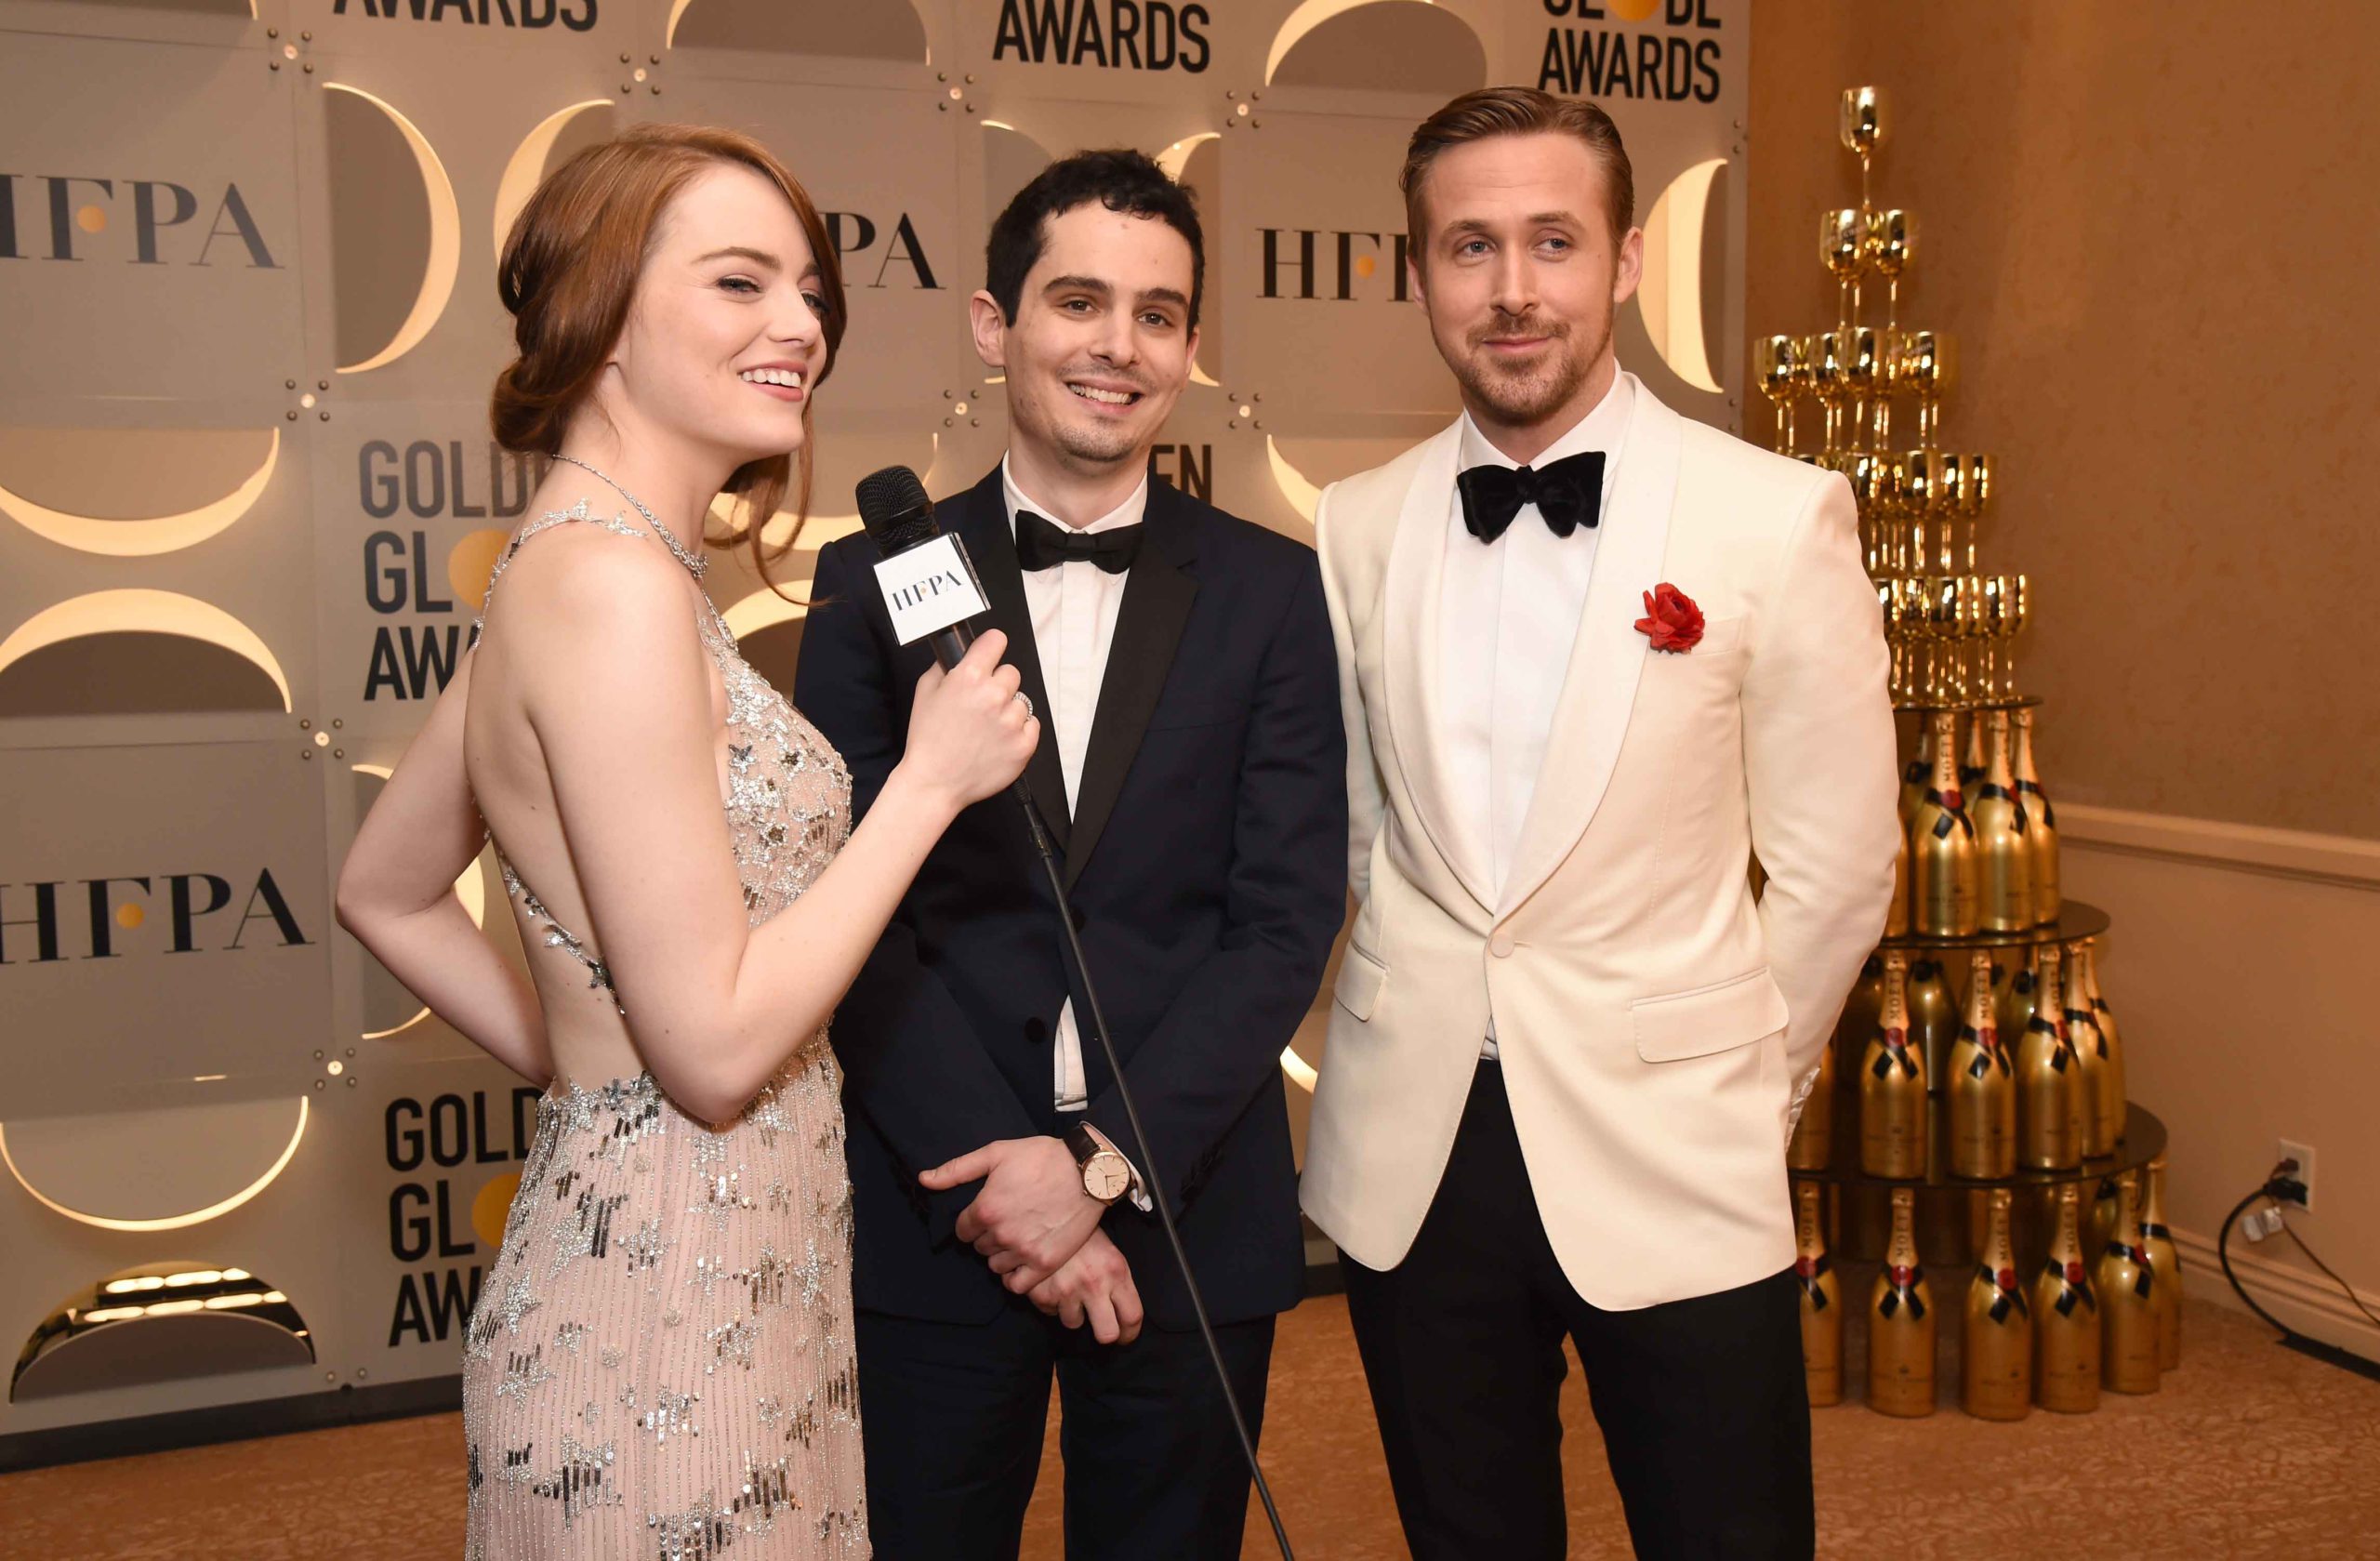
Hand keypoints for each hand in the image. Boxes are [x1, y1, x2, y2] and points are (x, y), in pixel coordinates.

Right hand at [897, 629, 1037, 813]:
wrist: (934, 783)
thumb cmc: (927, 740)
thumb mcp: (924, 691)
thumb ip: (945, 666)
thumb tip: (961, 653)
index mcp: (969, 677)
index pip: (996, 640)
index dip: (991, 647)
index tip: (989, 655)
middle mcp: (994, 695)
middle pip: (1011, 672)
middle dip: (997, 684)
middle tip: (980, 705)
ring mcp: (1012, 721)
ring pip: (1021, 700)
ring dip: (1007, 710)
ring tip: (986, 728)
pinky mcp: (1025, 744)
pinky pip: (1032, 724)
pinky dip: (1019, 731)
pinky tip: (997, 740)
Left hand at [921, 1135, 1105, 1294]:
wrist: (1088, 1171)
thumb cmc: (1042, 1157)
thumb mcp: (996, 1153)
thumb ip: (957, 1170)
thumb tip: (923, 1179)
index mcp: (985, 1208)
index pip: (962, 1231)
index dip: (973, 1221)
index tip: (989, 1212)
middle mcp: (1001, 1234)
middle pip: (979, 1248)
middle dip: (988, 1235)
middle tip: (1008, 1220)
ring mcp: (1023, 1251)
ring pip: (995, 1266)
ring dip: (1002, 1255)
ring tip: (1018, 1237)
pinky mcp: (1045, 1263)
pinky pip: (1016, 1285)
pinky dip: (1015, 1276)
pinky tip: (1023, 1260)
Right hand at [1027, 1228, 1142, 1344]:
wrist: (1045, 1210)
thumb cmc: (1081, 1232)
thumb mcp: (1109, 1251)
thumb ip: (1117, 1281)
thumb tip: (1122, 1311)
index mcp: (1116, 1271)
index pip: (1132, 1316)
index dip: (1130, 1333)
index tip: (1126, 1336)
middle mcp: (1094, 1284)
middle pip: (1107, 1334)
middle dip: (1105, 1334)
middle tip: (1101, 1326)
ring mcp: (1066, 1290)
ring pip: (1074, 1323)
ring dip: (1072, 1311)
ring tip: (1070, 1289)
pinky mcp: (1042, 1294)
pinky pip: (1049, 1311)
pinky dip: (1050, 1301)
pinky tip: (1052, 1282)